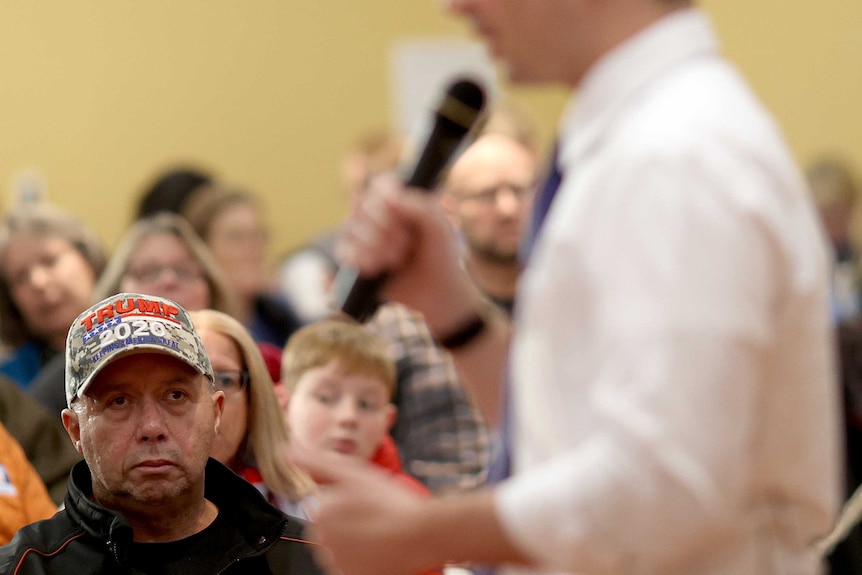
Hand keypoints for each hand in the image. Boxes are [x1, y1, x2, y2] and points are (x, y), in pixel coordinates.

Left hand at [289, 445, 436, 574]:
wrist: (421, 534)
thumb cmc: (390, 503)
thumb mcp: (352, 472)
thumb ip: (316, 462)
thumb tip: (288, 453)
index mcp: (320, 515)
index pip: (328, 505)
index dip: (350, 499)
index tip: (369, 499)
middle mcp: (323, 544)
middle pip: (335, 527)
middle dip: (352, 520)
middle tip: (378, 514)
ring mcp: (338, 564)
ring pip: (345, 546)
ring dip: (359, 539)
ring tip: (382, 529)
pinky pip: (354, 564)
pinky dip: (366, 557)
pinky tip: (382, 546)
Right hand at [338, 173, 481, 333]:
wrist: (435, 291)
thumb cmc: (441, 255)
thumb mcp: (440, 227)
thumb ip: (421, 206)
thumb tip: (391, 197)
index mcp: (400, 200)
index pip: (380, 185)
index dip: (385, 197)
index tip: (401, 215)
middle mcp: (378, 214)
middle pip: (360, 204)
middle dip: (383, 228)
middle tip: (407, 246)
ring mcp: (363, 235)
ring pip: (348, 227)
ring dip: (374, 246)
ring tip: (396, 261)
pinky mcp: (355, 257)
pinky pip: (343, 251)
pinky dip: (360, 260)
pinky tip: (377, 269)